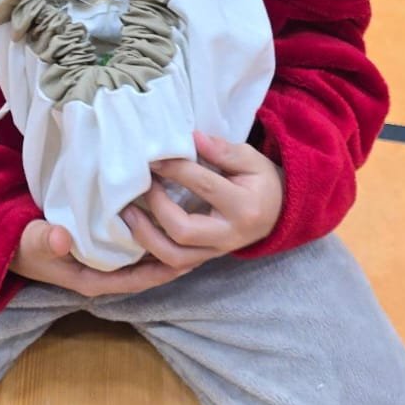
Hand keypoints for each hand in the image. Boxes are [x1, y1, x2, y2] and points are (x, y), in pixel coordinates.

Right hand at [11, 219, 194, 298]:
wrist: (9, 244)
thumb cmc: (23, 246)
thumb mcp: (32, 242)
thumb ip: (46, 239)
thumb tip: (63, 238)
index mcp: (93, 280)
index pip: (137, 280)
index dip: (164, 272)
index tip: (189, 259)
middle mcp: (104, 274)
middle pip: (147, 270)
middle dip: (173, 258)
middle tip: (203, 242)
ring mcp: (104, 262)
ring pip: (143, 257)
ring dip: (165, 245)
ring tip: (193, 228)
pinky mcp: (102, 247)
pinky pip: (133, 245)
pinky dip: (150, 234)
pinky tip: (167, 217)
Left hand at [120, 131, 283, 269]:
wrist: (276, 213)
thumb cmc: (260, 182)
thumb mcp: (251, 160)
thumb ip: (223, 150)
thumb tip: (193, 138)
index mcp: (244, 206)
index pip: (204, 186)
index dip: (176, 169)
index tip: (153, 157)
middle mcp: (229, 235)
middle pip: (184, 231)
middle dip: (157, 207)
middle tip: (142, 185)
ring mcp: (215, 252)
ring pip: (174, 257)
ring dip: (146, 236)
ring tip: (128, 213)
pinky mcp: (203, 260)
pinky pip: (172, 266)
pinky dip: (149, 256)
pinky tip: (133, 237)